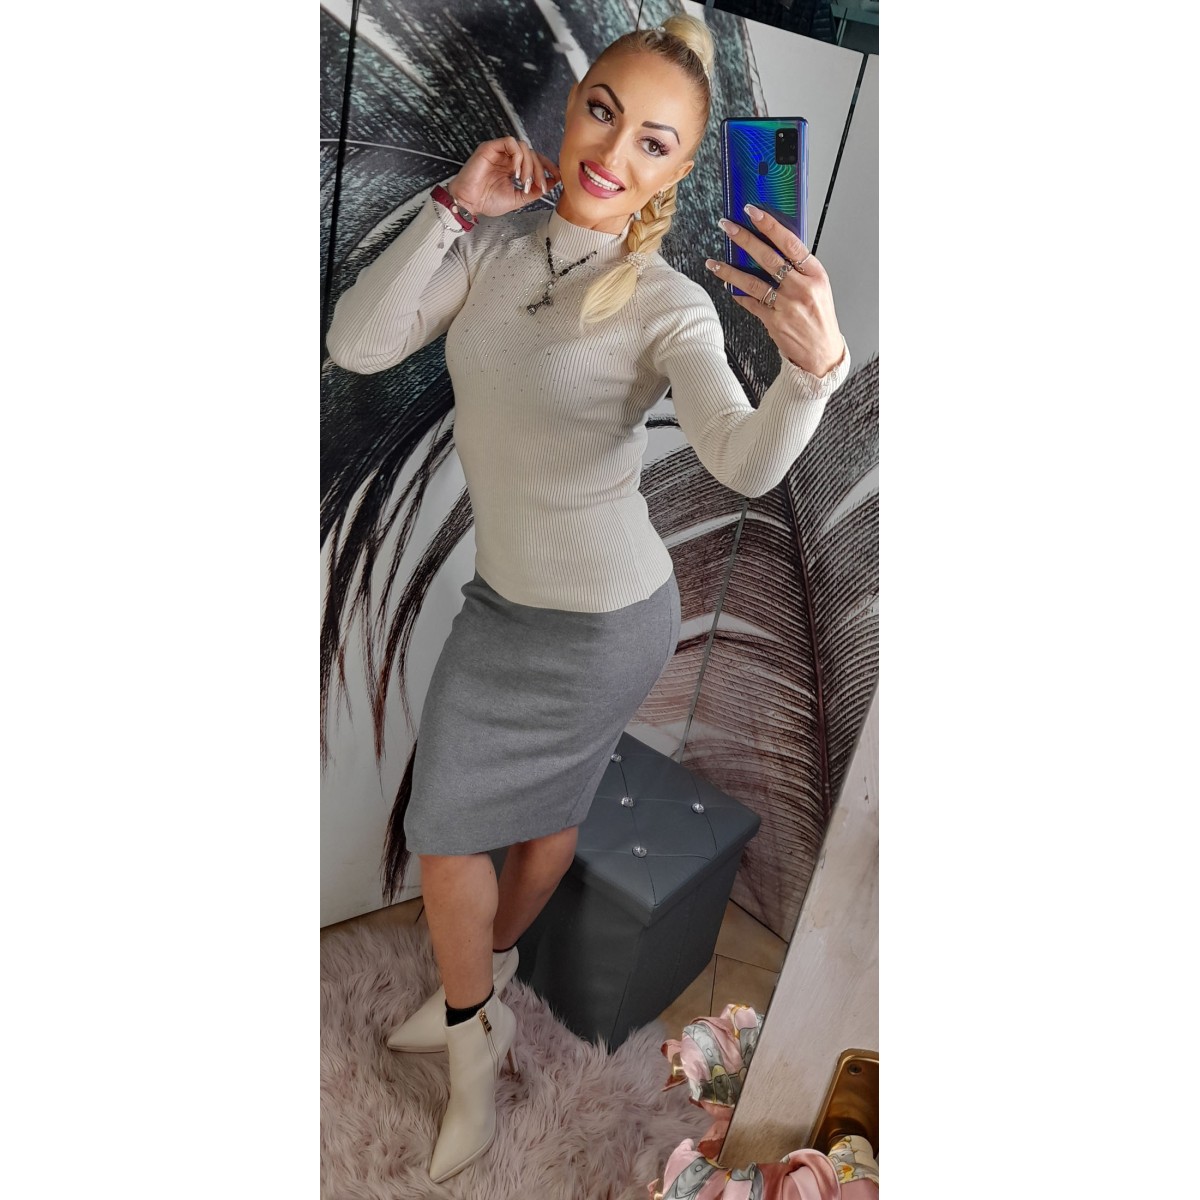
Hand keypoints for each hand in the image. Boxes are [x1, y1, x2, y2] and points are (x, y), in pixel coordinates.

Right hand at [446, 137, 561, 217]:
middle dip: (540, 170)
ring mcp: (499, 152)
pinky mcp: (490, 147)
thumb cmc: (487, 201)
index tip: (557, 176)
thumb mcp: (518, 199)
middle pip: (532, 153)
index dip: (548, 166)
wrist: (468, 204)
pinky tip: (515, 171)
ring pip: (524, 147)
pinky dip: (518, 156)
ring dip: (529, 164)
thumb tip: (553, 182)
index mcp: (513, 168)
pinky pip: (510, 142)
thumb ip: (535, 191)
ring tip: (524, 181)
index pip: (535, 160)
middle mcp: (507, 158)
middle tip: (538, 185)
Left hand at [706, 206, 844, 377]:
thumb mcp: (818, 286)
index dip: (770, 226)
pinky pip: (750, 303)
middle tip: (727, 227)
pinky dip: (738, 294)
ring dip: (730, 271)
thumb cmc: (820, 317)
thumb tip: (773, 245)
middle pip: (768, 258)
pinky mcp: (774, 322)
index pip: (790, 243)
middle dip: (744, 239)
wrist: (822, 352)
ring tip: (713, 262)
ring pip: (752, 282)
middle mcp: (801, 288)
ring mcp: (786, 306)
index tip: (753, 212)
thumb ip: (799, 267)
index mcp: (815, 274)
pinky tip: (727, 286)